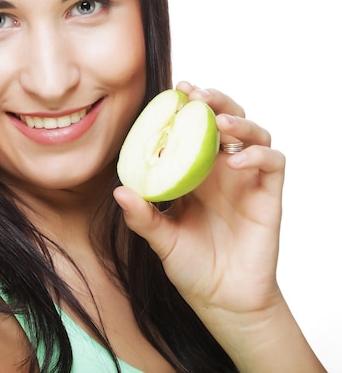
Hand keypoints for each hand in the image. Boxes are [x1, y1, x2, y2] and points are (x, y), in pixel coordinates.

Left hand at [114, 80, 284, 316]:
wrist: (222, 300)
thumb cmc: (191, 265)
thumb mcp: (161, 239)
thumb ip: (142, 216)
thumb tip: (119, 190)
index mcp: (194, 173)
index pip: (193, 129)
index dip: (187, 108)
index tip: (173, 92)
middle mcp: (221, 170)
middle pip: (226, 120)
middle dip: (214, 101)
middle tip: (195, 94)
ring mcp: (246, 180)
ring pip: (254, 133)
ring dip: (239, 120)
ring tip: (220, 122)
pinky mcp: (268, 195)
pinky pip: (273, 163)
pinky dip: (258, 154)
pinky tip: (236, 160)